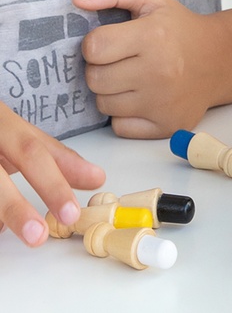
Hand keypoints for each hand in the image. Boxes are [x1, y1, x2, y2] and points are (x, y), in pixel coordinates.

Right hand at [0, 104, 104, 246]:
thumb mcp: (20, 137)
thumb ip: (57, 157)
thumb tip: (96, 178)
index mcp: (2, 121)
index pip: (34, 150)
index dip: (53, 182)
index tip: (72, 213)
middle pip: (7, 166)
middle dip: (21, 203)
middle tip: (43, 233)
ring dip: (5, 210)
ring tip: (25, 235)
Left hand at [73, 0, 221, 138]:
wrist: (220, 60)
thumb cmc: (180, 29)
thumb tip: (78, 1)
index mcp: (153, 37)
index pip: (93, 48)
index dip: (97, 44)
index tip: (114, 42)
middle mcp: (160, 72)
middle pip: (95, 79)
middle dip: (102, 69)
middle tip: (124, 61)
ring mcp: (164, 102)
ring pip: (104, 105)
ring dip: (112, 93)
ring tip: (134, 79)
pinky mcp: (167, 125)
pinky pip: (120, 127)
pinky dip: (125, 115)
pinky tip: (142, 99)